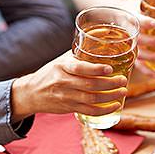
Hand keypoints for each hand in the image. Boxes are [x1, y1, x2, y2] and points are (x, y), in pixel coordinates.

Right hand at [11, 50, 127, 119]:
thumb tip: (102, 43)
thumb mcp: (60, 61)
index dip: (96, 69)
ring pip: (91, 99)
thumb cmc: (50, 73)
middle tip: (123, 81)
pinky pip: (89, 111)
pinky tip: (115, 106)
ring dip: (110, 97)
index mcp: (62, 67)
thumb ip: (79, 55)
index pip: (79, 68)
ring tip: (123, 92)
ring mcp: (66, 97)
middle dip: (110, 84)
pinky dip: (104, 110)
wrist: (31, 93)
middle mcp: (63, 82)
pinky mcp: (69, 108)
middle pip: (90, 85)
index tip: (110, 69)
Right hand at [119, 0, 154, 76]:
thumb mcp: (140, 3)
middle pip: (140, 39)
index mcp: (130, 17)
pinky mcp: (131, 54)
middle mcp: (128, 33)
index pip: (137, 20)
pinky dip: (147, 71)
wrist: (112, 18)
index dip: (146, 22)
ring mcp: (129, 45)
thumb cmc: (132, 10)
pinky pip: (138, 65)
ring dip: (153, 57)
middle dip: (154, 41)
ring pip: (140, 53)